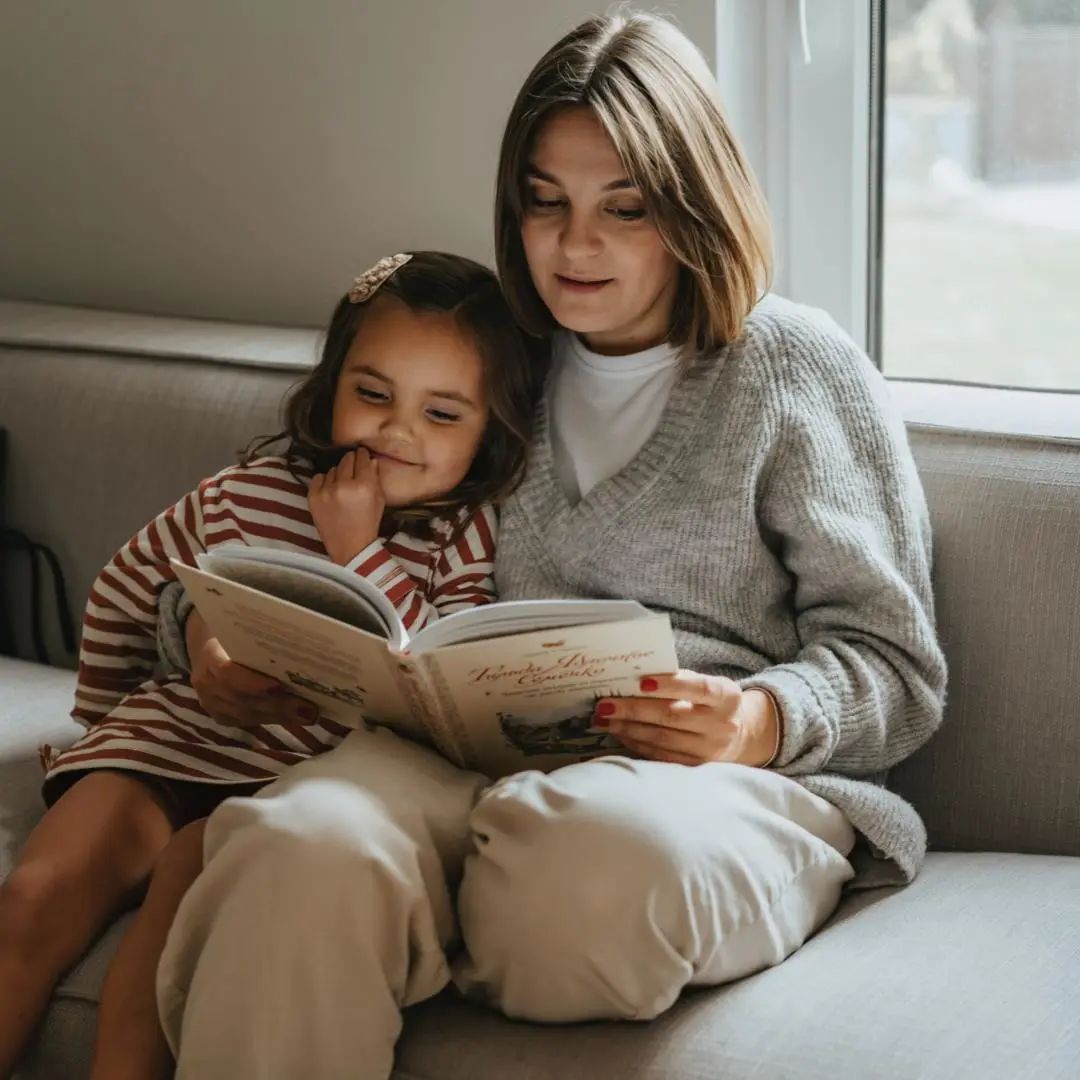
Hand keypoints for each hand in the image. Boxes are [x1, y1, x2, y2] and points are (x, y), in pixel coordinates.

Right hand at [186, 610, 319, 726]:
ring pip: (246, 714)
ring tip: (308, 715)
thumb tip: (299, 641)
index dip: (251, 682)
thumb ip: (263, 636)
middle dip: (277, 705)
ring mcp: (210, 701)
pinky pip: (246, 722)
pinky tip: (293, 718)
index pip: (226, 672)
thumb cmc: (232, 631)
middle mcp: (206, 681)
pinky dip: (271, 720)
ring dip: (279, 717)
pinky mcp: (220, 715)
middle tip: (309, 708)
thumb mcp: (243, 627)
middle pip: (242, 699)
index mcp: (210, 653)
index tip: (278, 685)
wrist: (206, 644)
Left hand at [308, 448, 385, 565]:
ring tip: (341, 484)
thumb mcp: (379, 501)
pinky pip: (318, 478)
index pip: (362, 459)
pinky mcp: (312, 497)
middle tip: (352, 466)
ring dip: (337, 474)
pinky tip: (329, 490)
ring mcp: (326, 491)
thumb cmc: (368, 524)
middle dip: (351, 461)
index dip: (363, 455)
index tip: (362, 454)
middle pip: (346, 460)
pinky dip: (324, 481)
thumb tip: (371, 460)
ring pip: (332, 470)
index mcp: (364, 486)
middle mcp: (344, 485)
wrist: (350, 547)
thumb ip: (375, 479)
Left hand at [593, 670, 779, 766]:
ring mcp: (710, 750)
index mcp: (726, 696)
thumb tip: (635, 677)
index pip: (698, 688)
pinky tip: (620, 733)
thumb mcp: (708, 685)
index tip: (641, 681)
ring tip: (604, 719)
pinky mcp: (697, 767)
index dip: (670, 685)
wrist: (740, 734)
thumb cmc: (712, 702)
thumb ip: (680, 680)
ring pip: (662, 739)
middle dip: (634, 709)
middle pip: (672, 716)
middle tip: (605, 704)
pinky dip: (637, 744)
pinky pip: (661, 756)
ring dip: (629, 728)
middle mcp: (721, 725)